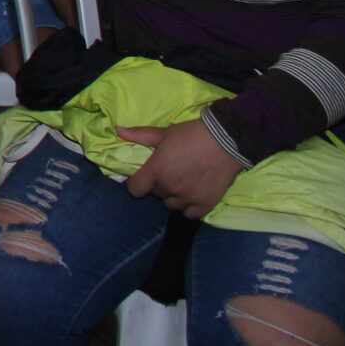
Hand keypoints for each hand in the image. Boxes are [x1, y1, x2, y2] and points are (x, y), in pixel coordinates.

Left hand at [117, 117, 242, 216]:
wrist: (226, 141)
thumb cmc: (191, 134)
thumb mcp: (164, 133)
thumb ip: (140, 135)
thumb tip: (118, 130)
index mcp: (157, 170)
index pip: (135, 190)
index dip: (135, 184)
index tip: (142, 179)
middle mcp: (170, 187)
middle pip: (156, 195)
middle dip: (158, 185)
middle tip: (168, 174)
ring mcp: (188, 198)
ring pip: (172, 205)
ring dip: (173, 197)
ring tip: (181, 184)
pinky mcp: (206, 204)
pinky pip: (190, 215)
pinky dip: (189, 207)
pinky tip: (192, 196)